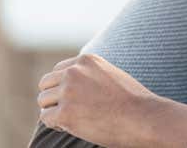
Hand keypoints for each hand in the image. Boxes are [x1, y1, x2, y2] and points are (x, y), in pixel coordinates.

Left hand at [37, 53, 186, 147]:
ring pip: (43, 101)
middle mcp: (74, 72)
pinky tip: (78, 125)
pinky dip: (58, 124)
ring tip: (78, 117)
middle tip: (73, 110)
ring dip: (55, 111)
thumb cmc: (131, 100)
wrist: (143, 116)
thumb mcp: (110, 75)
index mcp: (86, 60)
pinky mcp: (65, 113)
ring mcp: (68, 91)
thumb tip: (68, 83)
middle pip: (45, 84)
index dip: (63, 87)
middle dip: (55, 98)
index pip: (58, 71)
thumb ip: (90, 73)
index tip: (77, 98)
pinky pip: (46, 118)